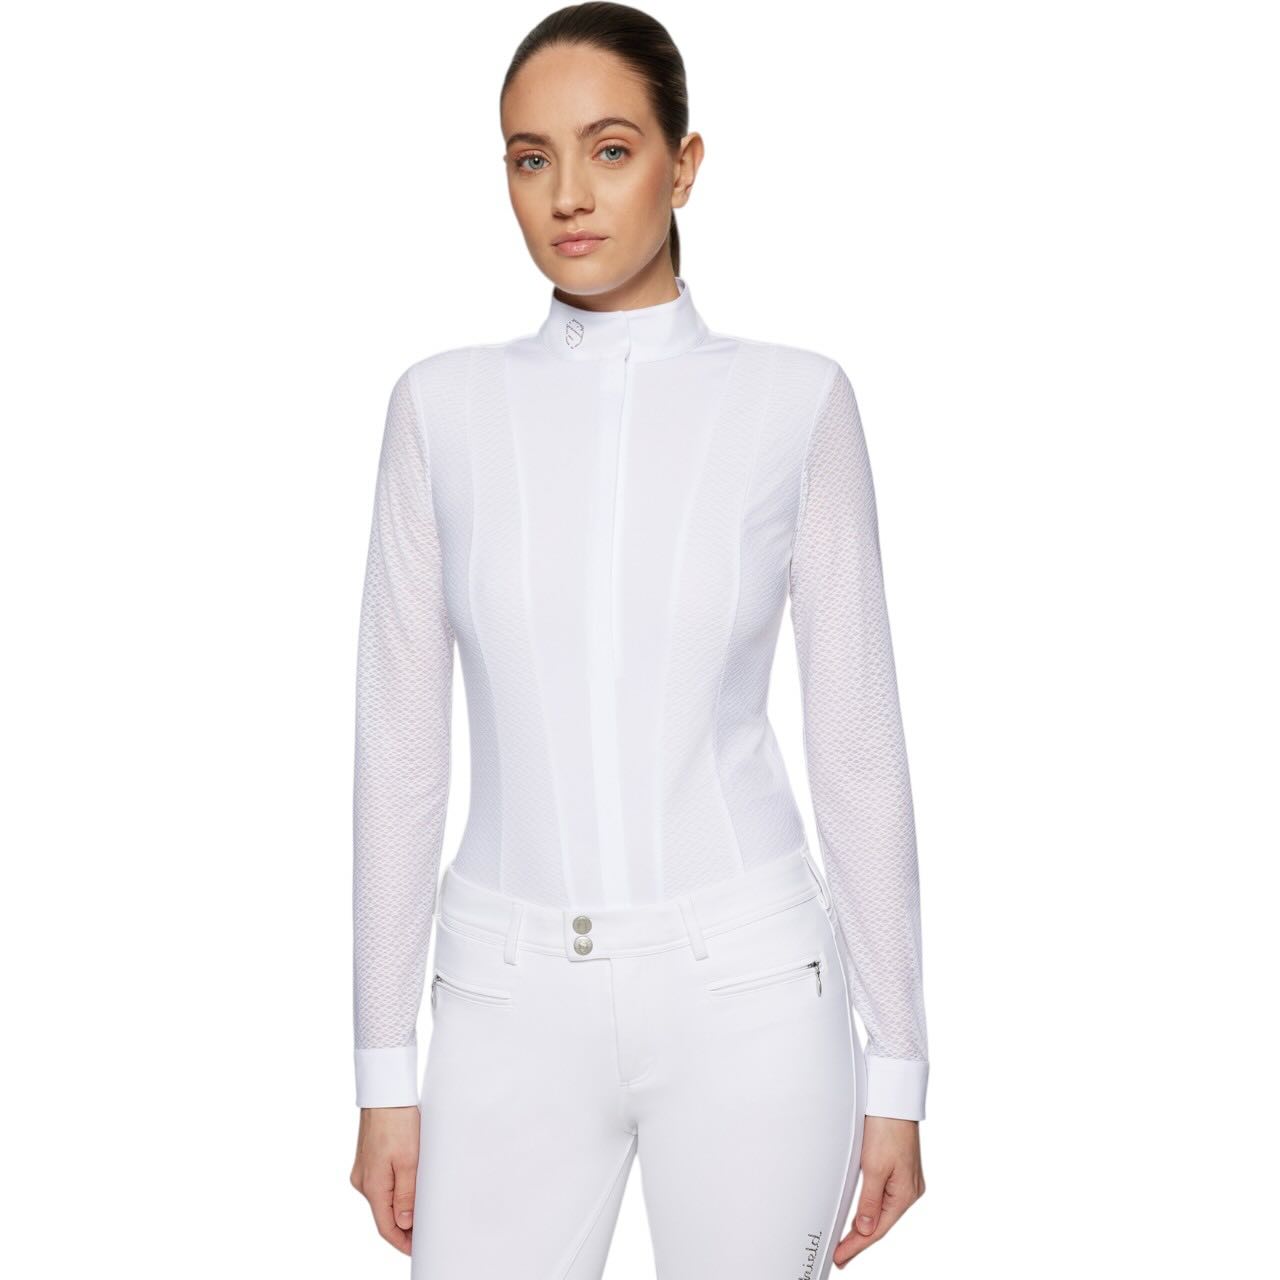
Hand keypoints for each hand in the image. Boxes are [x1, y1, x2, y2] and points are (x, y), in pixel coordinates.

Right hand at [349, 1105, 420, 1254]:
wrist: (385, 1092)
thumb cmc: (397, 1121)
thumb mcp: (409, 1160)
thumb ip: (406, 1194)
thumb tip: (403, 1224)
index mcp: (372, 1186)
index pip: (386, 1227)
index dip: (402, 1241)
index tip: (417, 1248)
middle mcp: (363, 1181)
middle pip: (383, 1214)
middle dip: (403, 1226)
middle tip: (425, 1231)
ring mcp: (364, 1170)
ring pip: (383, 1198)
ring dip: (400, 1207)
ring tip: (421, 1210)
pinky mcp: (368, 1159)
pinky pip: (382, 1184)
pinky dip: (394, 1191)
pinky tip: (409, 1188)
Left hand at [834, 1115, 925, 1265]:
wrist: (893, 1098)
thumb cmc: (886, 1126)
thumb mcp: (874, 1166)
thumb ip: (870, 1201)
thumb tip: (865, 1229)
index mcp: (905, 1194)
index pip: (877, 1229)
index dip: (856, 1245)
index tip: (840, 1257)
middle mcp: (909, 1190)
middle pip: (881, 1222)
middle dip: (860, 1240)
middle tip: (840, 1255)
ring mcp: (906, 1180)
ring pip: (882, 1211)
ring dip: (865, 1225)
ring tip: (847, 1242)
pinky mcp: (900, 1169)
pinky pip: (884, 1197)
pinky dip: (872, 1209)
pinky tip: (863, 1216)